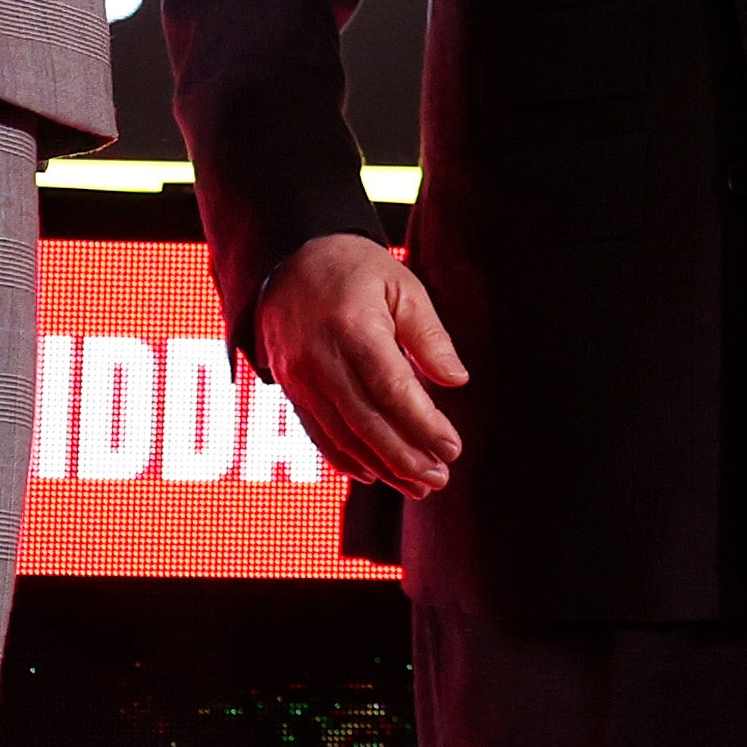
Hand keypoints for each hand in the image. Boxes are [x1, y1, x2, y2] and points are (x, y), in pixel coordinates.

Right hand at [257, 233, 465, 495]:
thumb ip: (429, 336)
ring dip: (382, 466)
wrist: (290, 260)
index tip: (453, 448)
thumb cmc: (357, 271)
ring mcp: (299, 376)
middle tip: (440, 479)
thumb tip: (457, 382)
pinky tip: (375, 475)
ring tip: (418, 486)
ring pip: (342, 435)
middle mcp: (320, 357)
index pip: (392, 389)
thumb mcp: (402, 287)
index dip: (423, 424)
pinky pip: (318, 433)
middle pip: (366, 421)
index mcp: (353, 326)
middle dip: (406, 457)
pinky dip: (346, 459)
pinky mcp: (290, 388)